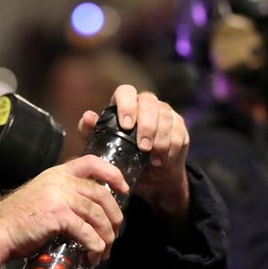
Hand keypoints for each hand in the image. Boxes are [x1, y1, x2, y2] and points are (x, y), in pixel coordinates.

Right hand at [0, 155, 127, 266]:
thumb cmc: (17, 220)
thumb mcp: (42, 197)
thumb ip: (64, 197)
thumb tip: (89, 213)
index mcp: (57, 174)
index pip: (91, 162)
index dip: (112, 173)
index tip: (124, 188)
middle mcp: (60, 181)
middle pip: (101, 194)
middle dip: (114, 217)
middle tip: (116, 234)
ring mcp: (60, 197)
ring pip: (97, 215)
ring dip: (106, 236)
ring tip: (104, 251)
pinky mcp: (58, 215)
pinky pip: (87, 232)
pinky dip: (95, 246)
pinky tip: (93, 255)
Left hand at [77, 85, 189, 217]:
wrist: (148, 177)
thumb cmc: (121, 156)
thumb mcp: (102, 145)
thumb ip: (90, 131)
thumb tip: (88, 117)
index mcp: (126, 104)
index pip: (126, 91)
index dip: (127, 105)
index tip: (126, 125)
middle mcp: (147, 104)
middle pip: (149, 102)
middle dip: (147, 125)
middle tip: (142, 147)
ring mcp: (165, 114)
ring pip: (166, 117)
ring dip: (160, 140)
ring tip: (151, 158)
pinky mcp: (179, 127)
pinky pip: (178, 133)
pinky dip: (170, 148)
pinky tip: (161, 160)